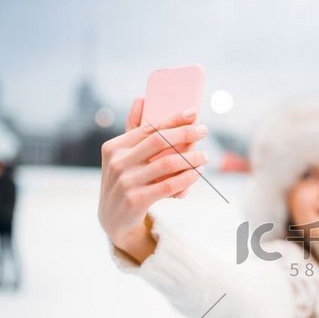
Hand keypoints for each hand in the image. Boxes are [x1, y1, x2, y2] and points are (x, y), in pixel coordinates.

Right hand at [98, 97, 207, 260]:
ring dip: (191, 157)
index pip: (148, 127)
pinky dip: (188, 177)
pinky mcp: (136, 200)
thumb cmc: (125, 180)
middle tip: (204, 130)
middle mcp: (118, 162)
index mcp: (114, 147)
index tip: (193, 112)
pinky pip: (169, 185)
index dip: (172, 119)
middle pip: (159, 141)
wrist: (113, 219)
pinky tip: (198, 172)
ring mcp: (126, 182)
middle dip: (185, 133)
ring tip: (205, 155)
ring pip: (168, 164)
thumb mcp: (123, 156)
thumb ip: (133, 130)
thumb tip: (141, 98)